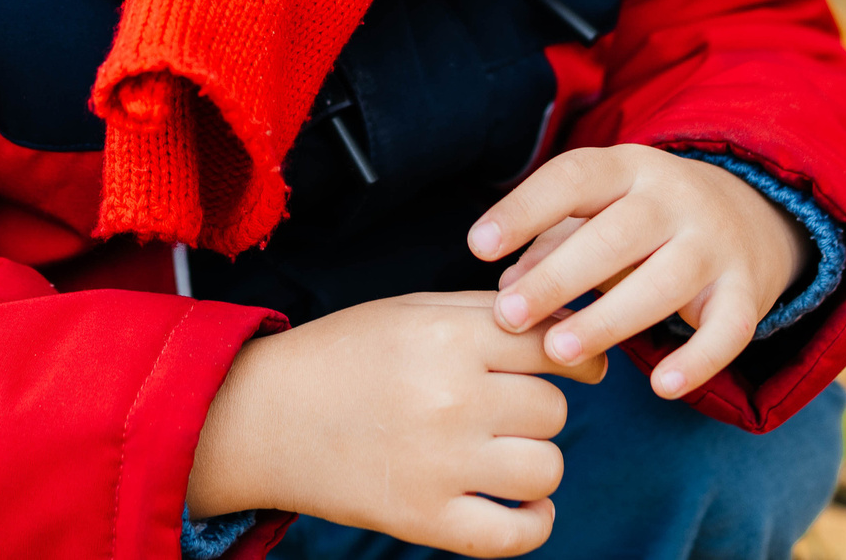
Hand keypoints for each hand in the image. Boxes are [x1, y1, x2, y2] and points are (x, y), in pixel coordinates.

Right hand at [186, 290, 606, 555]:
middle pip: (552, 410)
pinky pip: (515, 534)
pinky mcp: (424, 518)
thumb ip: (488, 312)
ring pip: (544, 468)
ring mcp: (439, 464)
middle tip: (504, 410)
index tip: (581, 368)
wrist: (265, 415)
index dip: (576, 357)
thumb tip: (571, 324)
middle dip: (537, 408)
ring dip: (535, 463)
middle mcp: (450, 398)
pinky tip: (521, 506)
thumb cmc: (344, 355)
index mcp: (448, 337)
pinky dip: (533, 524)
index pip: (553, 345)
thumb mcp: (412, 311)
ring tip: (504, 454)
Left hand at [466, 145, 809, 398]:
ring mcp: (716, 244)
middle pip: (616, 234)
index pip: (574, 177)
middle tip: (508, 316)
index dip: (525, 210)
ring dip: (609, 319)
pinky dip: (698, 360)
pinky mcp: (747, 290)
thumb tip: (504, 288)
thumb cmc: (642, 219)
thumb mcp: (598, 212)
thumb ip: (551, 243)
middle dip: (558, 277)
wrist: (750, 214)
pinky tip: (661, 388)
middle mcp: (675, 198)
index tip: (477, 246)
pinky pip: (729, 329)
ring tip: (558, 351)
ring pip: (664, 282)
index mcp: (629, 167)